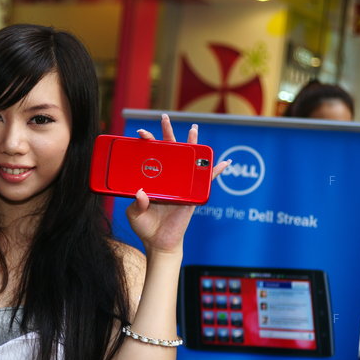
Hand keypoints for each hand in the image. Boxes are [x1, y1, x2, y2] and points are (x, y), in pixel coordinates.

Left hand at [125, 114, 230, 255]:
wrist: (159, 243)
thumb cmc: (146, 227)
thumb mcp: (135, 215)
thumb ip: (136, 204)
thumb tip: (141, 192)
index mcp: (152, 179)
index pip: (149, 156)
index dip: (146, 143)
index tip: (140, 133)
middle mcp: (167, 178)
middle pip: (169, 151)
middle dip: (167, 133)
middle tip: (164, 117)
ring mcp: (181, 184)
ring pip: (188, 160)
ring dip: (193, 145)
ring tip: (194, 129)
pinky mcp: (193, 195)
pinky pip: (206, 181)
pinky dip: (215, 171)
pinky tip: (224, 162)